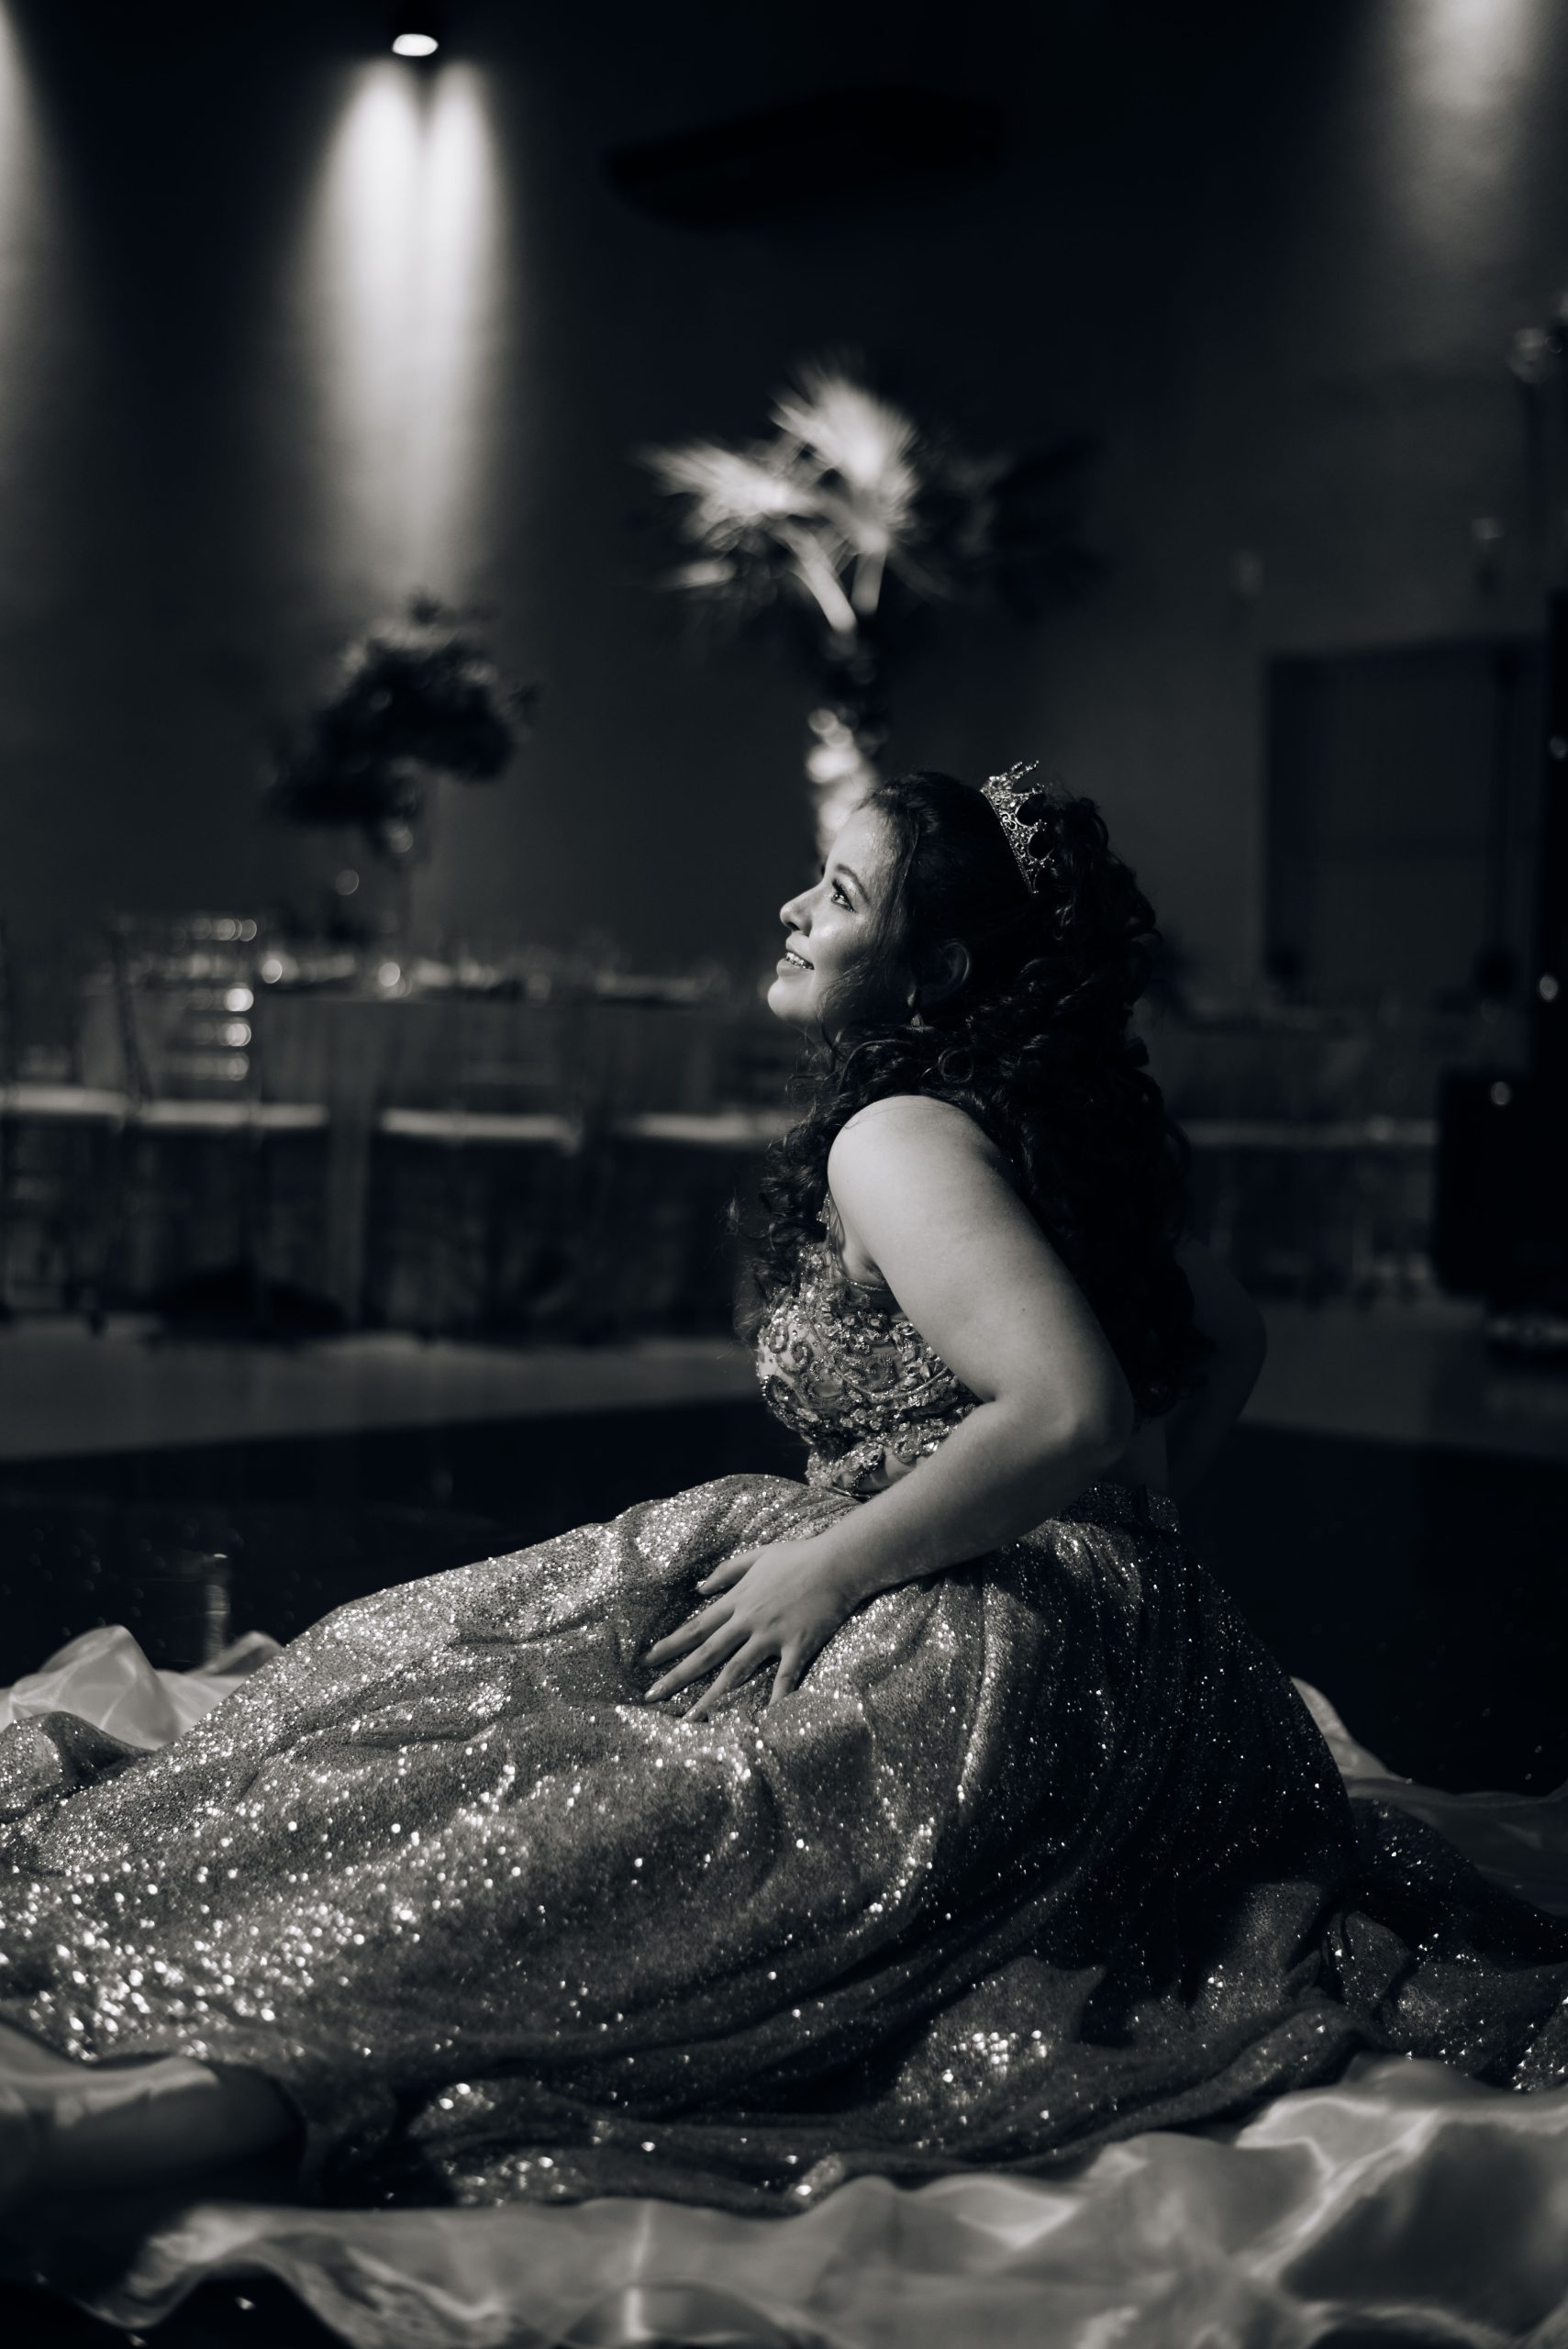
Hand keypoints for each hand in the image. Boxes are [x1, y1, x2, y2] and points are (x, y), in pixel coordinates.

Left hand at [642, 1536, 857, 1715]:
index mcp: (737, 1600)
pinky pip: (783, 1677)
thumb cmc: (799, 1556)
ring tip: (690, 1718)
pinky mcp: (797, 1645)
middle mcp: (748, 1620)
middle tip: (652, 1695)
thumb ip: (726, 1572)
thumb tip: (699, 1589)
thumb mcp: (757, 1556)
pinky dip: (773, 1699)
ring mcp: (771, 1635)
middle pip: (706, 1653)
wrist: (837, 1562)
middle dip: (676, 1675)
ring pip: (734, 1670)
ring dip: (711, 1696)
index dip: (669, 1645)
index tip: (646, 1661)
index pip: (696, 1627)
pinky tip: (762, 1721)